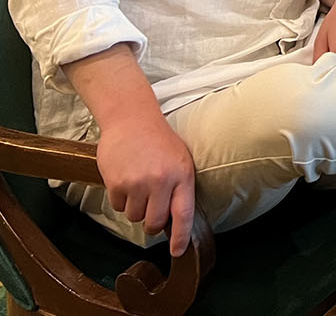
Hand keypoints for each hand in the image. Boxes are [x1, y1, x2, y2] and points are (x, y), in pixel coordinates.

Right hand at [95, 110, 195, 256]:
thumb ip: (179, 187)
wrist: (132, 119)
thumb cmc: (160, 141)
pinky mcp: (116, 183)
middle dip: (153, 223)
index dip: (180, 237)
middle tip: (152, 207)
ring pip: (134, 217)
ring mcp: (137, 183)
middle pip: (155, 222)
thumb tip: (176, 219)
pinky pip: (118, 207)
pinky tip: (126, 180)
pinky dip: (121, 199)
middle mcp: (161, 181)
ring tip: (139, 185)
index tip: (177, 252)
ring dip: (135, 208)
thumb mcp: (181, 160)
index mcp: (182, 175)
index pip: (183, 214)